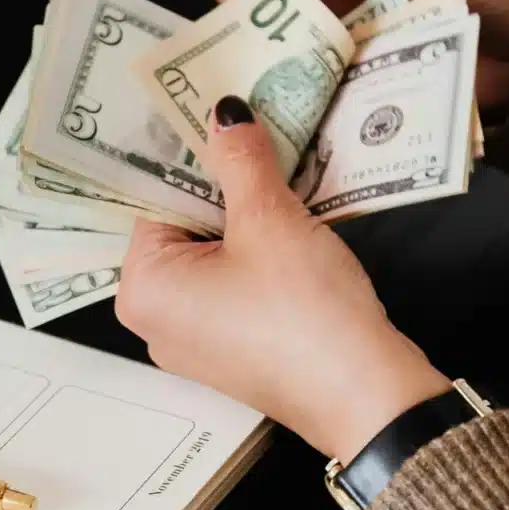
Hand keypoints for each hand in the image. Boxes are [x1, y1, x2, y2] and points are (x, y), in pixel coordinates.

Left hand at [115, 97, 449, 462]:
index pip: (153, 199)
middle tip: (256, 136)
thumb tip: (224, 114)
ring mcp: (197, 340)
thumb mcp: (270, 220)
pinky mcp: (237, 351)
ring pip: (215, 255)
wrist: (365, 395)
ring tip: (282, 171)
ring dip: (248, 217)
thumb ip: (240, 161)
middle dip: (222, 186)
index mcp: (143, 288)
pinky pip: (237, 285)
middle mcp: (156, 320)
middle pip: (182, 228)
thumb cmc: (304, 310)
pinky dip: (261, 253)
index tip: (219, 118)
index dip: (190, 157)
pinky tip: (295, 224)